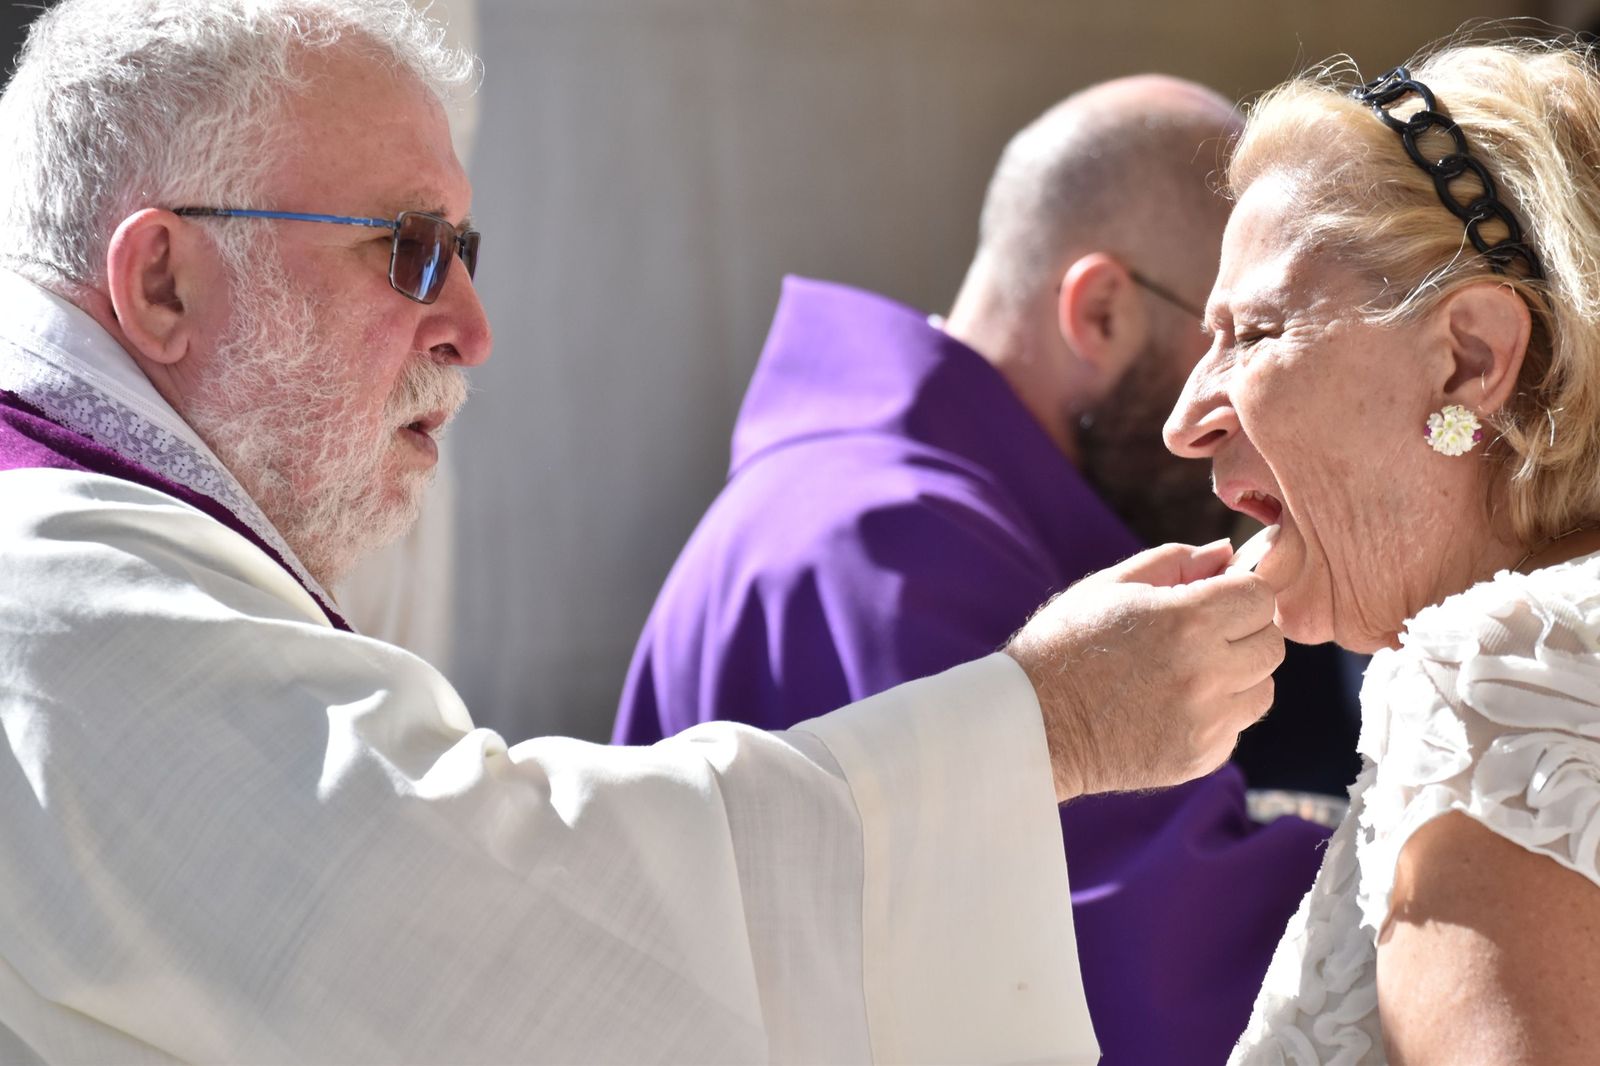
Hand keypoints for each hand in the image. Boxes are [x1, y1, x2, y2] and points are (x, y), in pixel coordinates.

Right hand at [1004, 539, 1282, 801]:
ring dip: (1237, 678)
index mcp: (1186, 619)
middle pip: (1271, 644)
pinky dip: (1215, 715)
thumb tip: (1226, 552)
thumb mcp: (1109, 587)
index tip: (1214, 601)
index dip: (1239, 594)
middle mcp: (1206, 671)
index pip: (1261, 597)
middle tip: (1199, 637)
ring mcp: (1206, 719)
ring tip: (1185, 674)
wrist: (1031, 725)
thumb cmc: (1063, 646)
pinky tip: (1169, 707)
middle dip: (1243, 634)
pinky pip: (1236, 727)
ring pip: (1263, 689)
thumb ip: (1174, 563)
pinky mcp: (1200, 756)